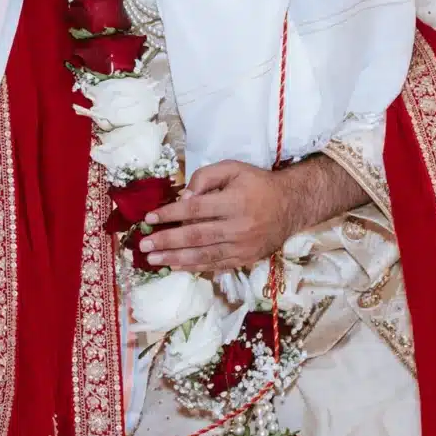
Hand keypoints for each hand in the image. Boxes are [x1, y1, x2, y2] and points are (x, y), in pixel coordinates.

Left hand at [137, 161, 297, 273]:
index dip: (171, 214)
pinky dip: (194, 267)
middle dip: (167, 241)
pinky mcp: (246, 259)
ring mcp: (243, 246)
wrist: (291, 205)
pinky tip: (176, 266)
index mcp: (235, 201)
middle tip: (144, 244)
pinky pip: (216, 265)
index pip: (196, 209)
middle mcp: (239, 226)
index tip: (149, 218)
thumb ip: (206, 176)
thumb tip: (183, 198)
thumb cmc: (257, 184)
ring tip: (153, 260)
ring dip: (176, 258)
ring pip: (205, 255)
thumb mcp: (234, 169)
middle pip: (197, 236)